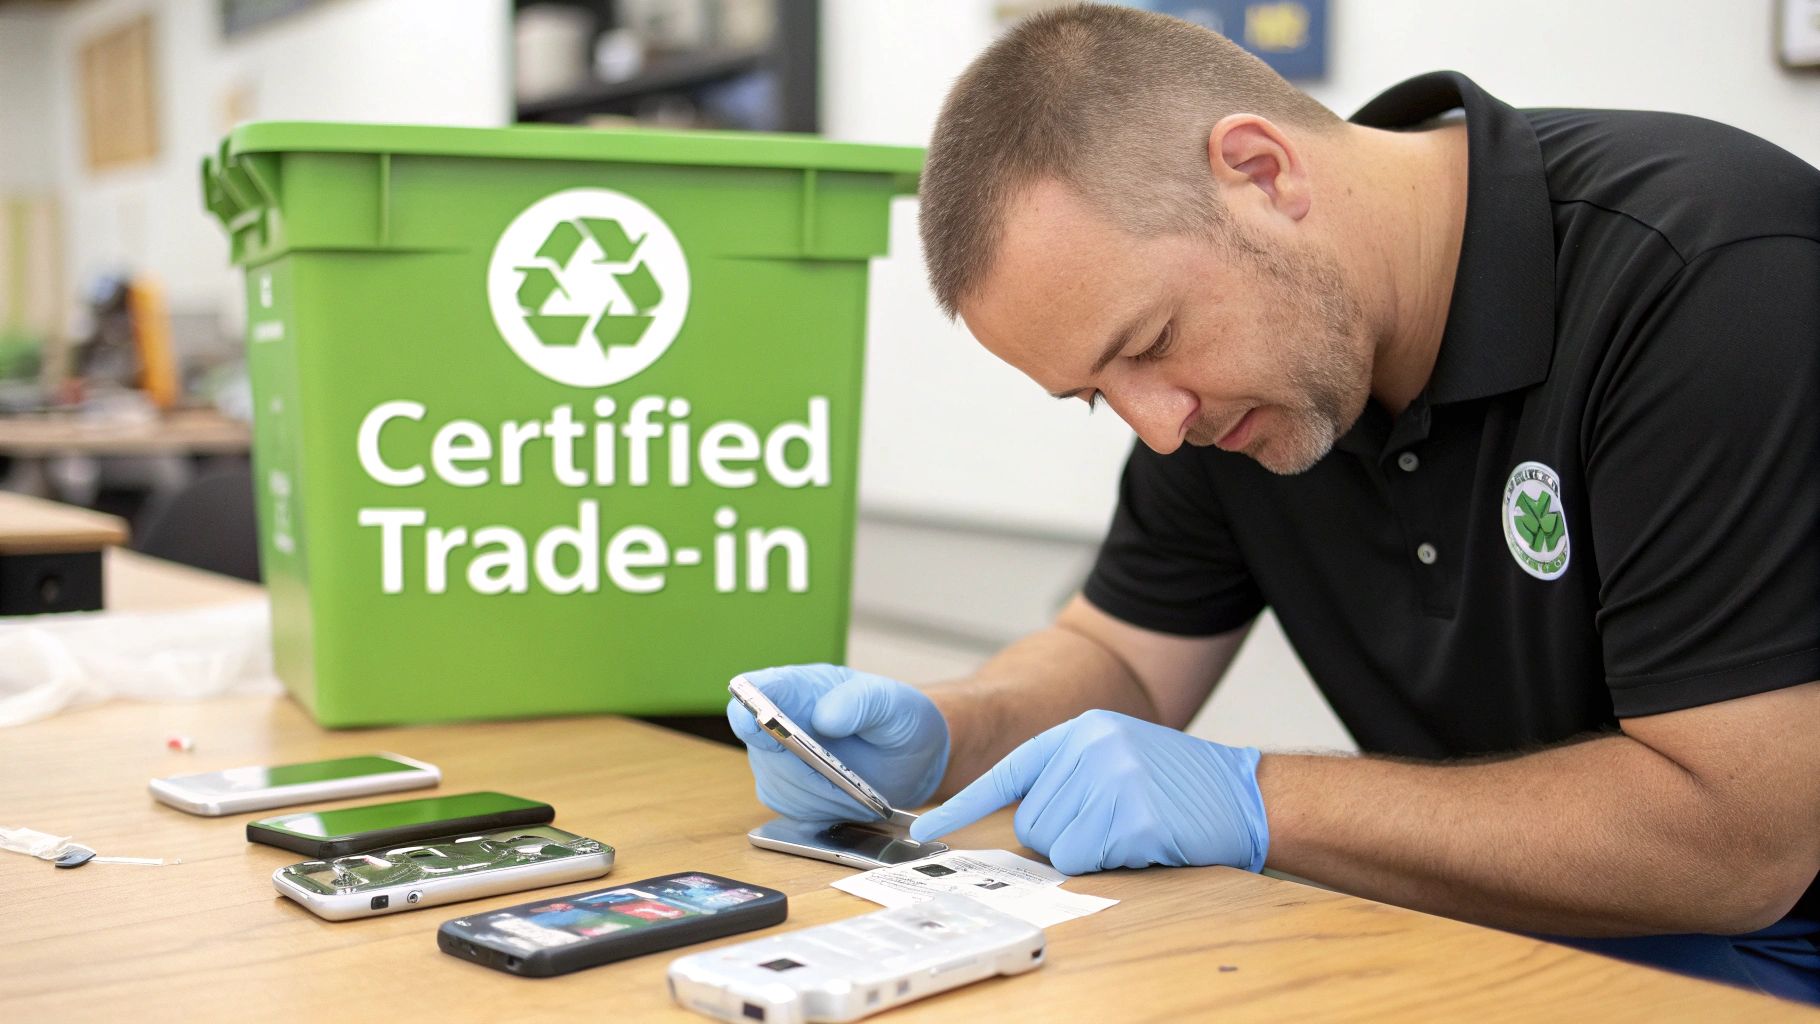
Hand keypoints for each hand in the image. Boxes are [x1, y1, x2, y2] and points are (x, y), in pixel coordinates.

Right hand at [726, 664, 950, 822]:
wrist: (907, 759)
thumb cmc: (897, 719)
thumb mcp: (894, 703)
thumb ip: (862, 702)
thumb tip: (824, 717)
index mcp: (799, 686)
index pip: (758, 689)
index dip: (749, 705)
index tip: (753, 721)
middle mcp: (778, 720)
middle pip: (764, 747)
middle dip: (802, 766)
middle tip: (844, 776)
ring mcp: (776, 758)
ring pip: (779, 783)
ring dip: (821, 793)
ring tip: (857, 787)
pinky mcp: (784, 791)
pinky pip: (791, 808)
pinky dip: (823, 809)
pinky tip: (848, 798)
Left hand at [908, 709, 1267, 875]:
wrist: (1248, 794)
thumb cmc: (1179, 787)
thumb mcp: (1118, 758)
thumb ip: (1071, 776)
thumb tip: (1026, 822)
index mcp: (1081, 732)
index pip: (1007, 772)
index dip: (961, 804)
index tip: (925, 830)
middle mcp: (1089, 747)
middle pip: (1032, 822)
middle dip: (1066, 837)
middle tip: (1112, 825)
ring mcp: (1110, 777)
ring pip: (1056, 845)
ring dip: (1091, 851)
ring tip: (1133, 829)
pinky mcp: (1130, 813)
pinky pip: (1086, 859)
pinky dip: (1111, 862)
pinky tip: (1146, 840)